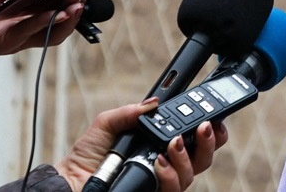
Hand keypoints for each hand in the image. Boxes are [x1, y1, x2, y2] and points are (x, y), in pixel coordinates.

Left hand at [0, 0, 83, 55]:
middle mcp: (25, 19)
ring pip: (52, 34)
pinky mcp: (3, 45)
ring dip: (67, 20)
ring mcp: (16, 34)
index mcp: (26, 1)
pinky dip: (44, 24)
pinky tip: (55, 14)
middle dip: (75, 7)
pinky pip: (29, 35)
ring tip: (75, 6)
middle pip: (61, 18)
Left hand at [54, 99, 229, 191]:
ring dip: (186, 156)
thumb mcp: (107, 124)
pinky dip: (170, 174)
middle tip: (204, 127)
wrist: (71, 182)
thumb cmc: (86, 157)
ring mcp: (162, 183)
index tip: (213, 118)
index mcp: (162, 146)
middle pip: (204, 157)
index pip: (196, 139)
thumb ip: (131, 111)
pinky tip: (159, 162)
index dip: (211, 130)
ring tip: (174, 143)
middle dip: (210, 141)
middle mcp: (167, 166)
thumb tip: (154, 102)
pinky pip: (174, 189)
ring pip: (192, 173)